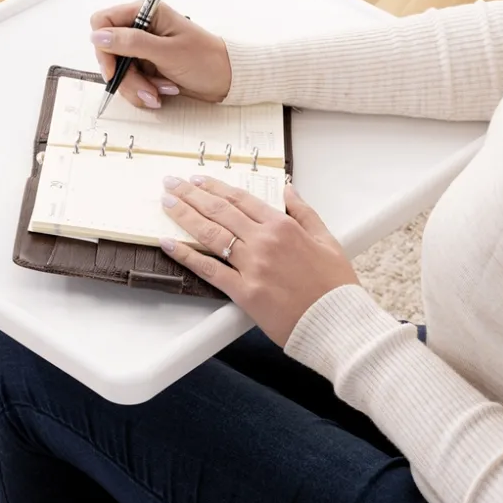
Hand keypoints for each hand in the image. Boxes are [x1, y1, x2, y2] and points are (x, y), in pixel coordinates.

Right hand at [89, 2, 232, 108]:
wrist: (227, 80)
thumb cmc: (205, 60)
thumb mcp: (167, 52)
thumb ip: (131, 43)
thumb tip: (98, 36)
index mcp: (146, 13)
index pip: (103, 22)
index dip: (104, 47)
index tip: (114, 69)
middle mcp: (141, 29)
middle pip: (109, 53)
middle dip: (126, 76)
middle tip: (147, 88)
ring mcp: (143, 50)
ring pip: (119, 72)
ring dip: (138, 87)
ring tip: (162, 90)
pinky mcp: (147, 67)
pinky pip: (131, 83)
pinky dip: (144, 91)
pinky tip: (163, 91)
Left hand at [159, 175, 361, 346]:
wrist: (336, 322)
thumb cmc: (335, 285)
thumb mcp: (328, 240)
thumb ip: (305, 212)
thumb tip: (289, 188)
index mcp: (284, 226)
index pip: (241, 200)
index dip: (215, 187)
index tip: (197, 180)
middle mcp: (264, 241)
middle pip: (219, 211)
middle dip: (191, 194)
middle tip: (171, 184)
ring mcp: (252, 266)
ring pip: (210, 234)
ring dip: (184, 215)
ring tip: (166, 203)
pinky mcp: (244, 292)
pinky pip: (209, 270)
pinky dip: (186, 255)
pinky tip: (168, 244)